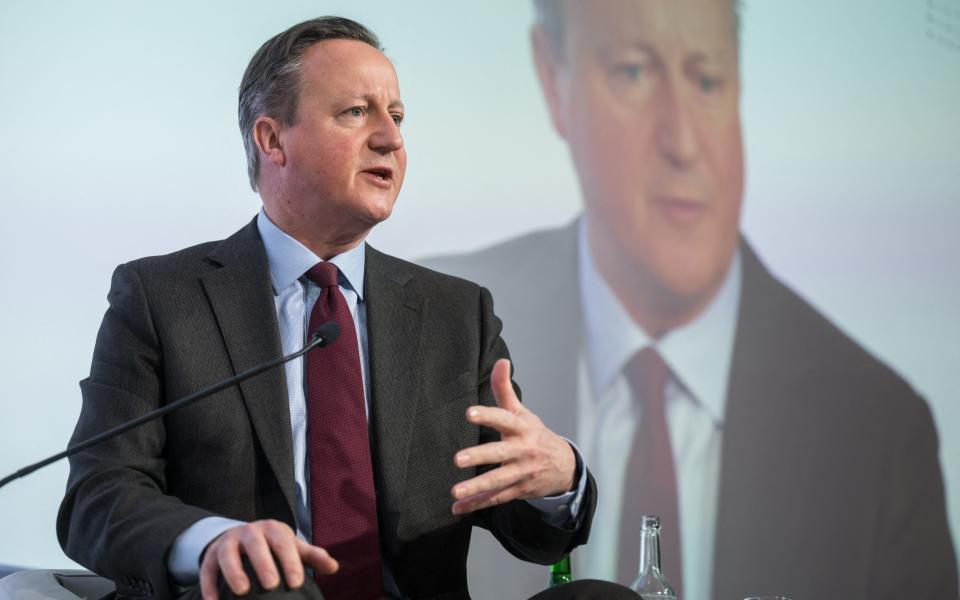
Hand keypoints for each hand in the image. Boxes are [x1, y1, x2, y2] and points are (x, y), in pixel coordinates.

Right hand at [199, 519, 337, 599]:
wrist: (241, 537)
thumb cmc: (273, 545)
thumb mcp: (292, 547)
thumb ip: (312, 556)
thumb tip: (333, 567)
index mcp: (273, 529)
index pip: (283, 542)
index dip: (290, 561)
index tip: (297, 582)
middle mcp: (249, 532)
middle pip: (256, 545)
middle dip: (263, 564)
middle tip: (271, 585)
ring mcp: (228, 542)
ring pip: (227, 553)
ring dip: (234, 571)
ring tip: (242, 591)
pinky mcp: (210, 556)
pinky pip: (207, 569)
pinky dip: (209, 585)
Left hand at [451, 358, 575, 514]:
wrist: (564, 466)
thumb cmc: (535, 434)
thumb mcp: (522, 412)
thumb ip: (505, 389)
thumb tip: (501, 361)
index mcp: (522, 428)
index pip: (504, 420)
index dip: (488, 415)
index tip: (469, 413)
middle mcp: (522, 451)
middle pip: (500, 454)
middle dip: (480, 457)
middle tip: (458, 459)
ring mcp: (521, 473)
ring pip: (497, 481)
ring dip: (476, 488)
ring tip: (455, 492)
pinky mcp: (518, 490)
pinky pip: (496, 498)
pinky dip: (477, 504)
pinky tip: (458, 508)